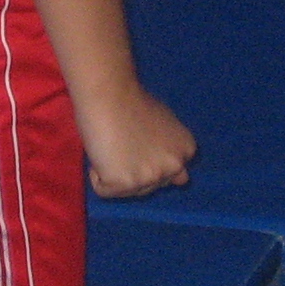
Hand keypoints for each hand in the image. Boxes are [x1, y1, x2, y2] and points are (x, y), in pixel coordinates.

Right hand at [79, 83, 195, 198]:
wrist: (108, 94)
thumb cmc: (132, 101)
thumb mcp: (165, 124)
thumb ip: (171, 151)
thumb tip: (184, 180)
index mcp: (187, 151)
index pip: (167, 176)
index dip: (148, 159)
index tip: (139, 141)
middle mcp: (174, 167)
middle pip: (148, 187)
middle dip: (133, 170)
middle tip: (124, 142)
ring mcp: (150, 178)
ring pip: (126, 191)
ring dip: (115, 172)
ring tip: (113, 144)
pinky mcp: (123, 183)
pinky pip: (103, 189)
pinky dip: (97, 173)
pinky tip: (102, 150)